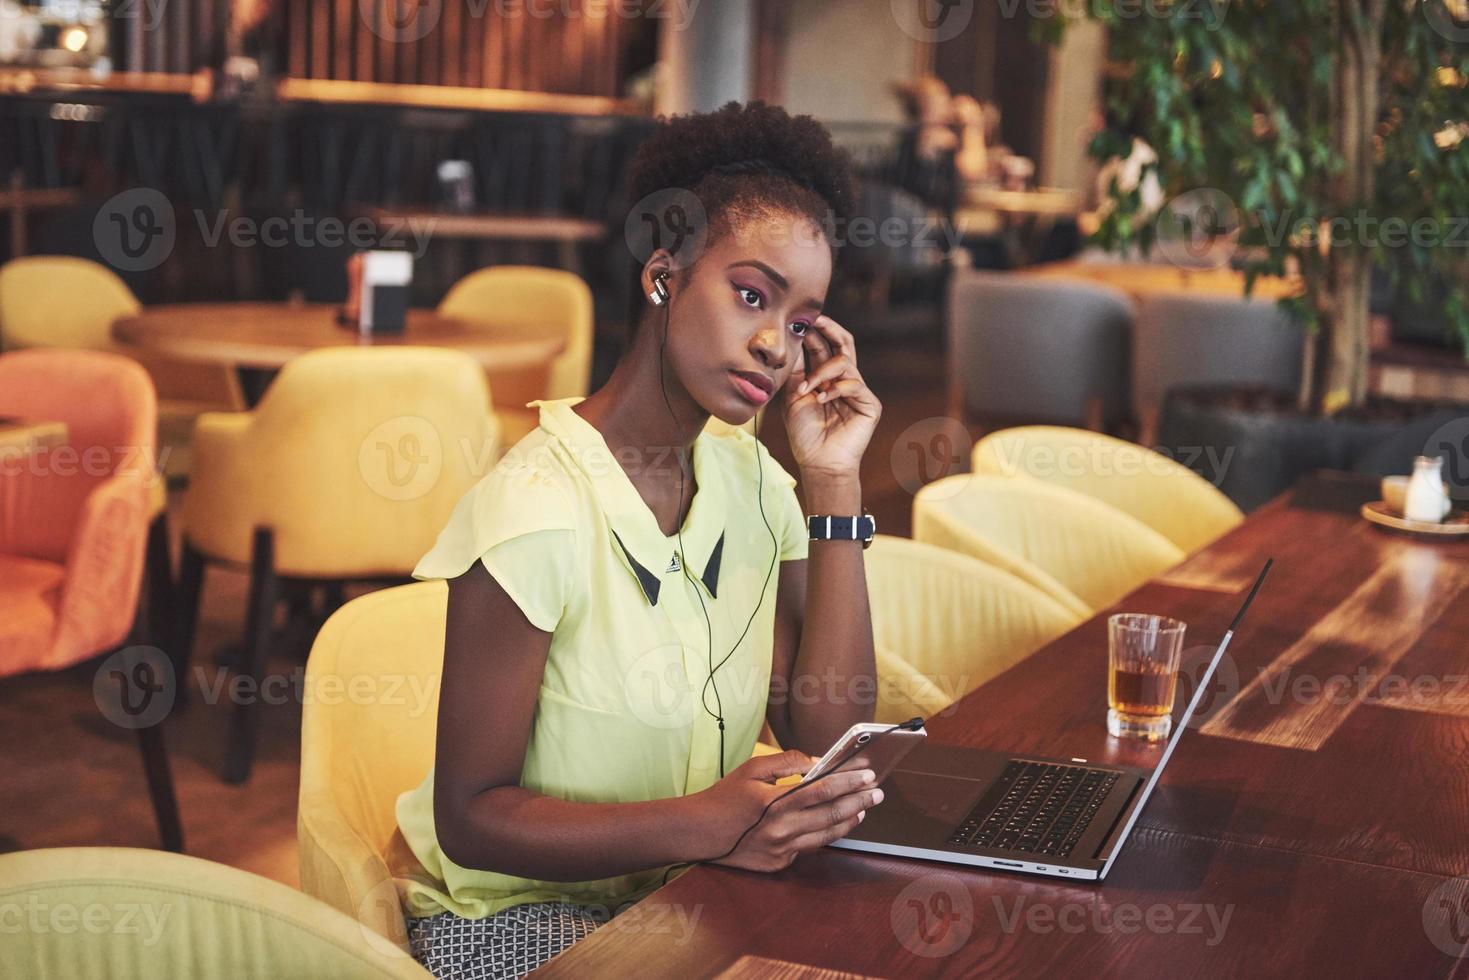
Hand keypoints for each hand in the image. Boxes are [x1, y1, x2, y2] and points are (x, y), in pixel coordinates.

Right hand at [692, 749, 883, 872]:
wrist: (700, 833)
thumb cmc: (725, 797)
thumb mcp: (752, 769)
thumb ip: (787, 763)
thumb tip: (816, 762)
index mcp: (775, 802)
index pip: (823, 789)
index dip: (849, 781)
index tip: (868, 773)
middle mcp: (782, 828)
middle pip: (832, 814)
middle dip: (859, 800)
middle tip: (878, 791)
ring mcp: (782, 849)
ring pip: (827, 835)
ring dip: (850, 820)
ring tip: (864, 808)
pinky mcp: (779, 863)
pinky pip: (810, 847)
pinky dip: (826, 834)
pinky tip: (837, 824)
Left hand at [783, 315, 881, 478]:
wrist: (818, 463)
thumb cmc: (805, 433)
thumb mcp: (794, 396)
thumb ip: (797, 371)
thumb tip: (794, 340)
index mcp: (826, 377)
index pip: (824, 346)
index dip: (814, 332)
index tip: (799, 321)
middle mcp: (844, 380)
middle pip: (844, 343)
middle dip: (829, 329)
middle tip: (814, 320)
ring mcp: (858, 391)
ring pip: (845, 362)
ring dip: (821, 371)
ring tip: (807, 389)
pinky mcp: (869, 404)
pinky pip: (854, 384)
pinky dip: (834, 389)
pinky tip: (821, 399)